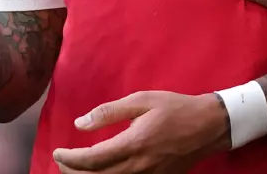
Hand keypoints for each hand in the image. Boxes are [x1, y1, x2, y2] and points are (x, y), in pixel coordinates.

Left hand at [52, 91, 228, 173]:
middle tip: (63, 160)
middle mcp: (137, 166)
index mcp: (132, 143)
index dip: (69, 159)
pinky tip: (100, 172)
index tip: (58, 151)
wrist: (208, 126)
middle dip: (72, 172)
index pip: (91, 160)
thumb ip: (109, 112)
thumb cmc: (175, 108)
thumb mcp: (142, 100)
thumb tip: (80, 123)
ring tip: (77, 168)